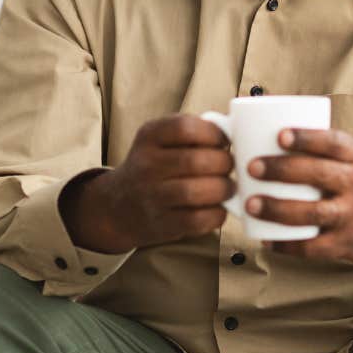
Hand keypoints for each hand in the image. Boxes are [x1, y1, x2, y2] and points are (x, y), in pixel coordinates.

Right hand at [61, 114, 235, 253]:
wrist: (118, 205)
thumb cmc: (154, 166)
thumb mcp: (160, 140)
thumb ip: (192, 133)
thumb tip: (234, 132)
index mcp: (149, 136)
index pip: (185, 128)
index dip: (213, 133)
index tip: (225, 140)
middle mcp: (146, 165)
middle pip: (196, 161)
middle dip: (224, 163)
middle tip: (230, 166)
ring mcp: (152, 196)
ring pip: (196, 192)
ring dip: (222, 189)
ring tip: (227, 187)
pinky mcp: (161, 224)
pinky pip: (197, 219)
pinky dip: (216, 213)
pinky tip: (218, 207)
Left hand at [245, 127, 352, 281]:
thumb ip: (332, 153)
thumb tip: (277, 134)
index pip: (334, 143)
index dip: (307, 138)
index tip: (281, 134)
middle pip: (317, 174)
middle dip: (280, 170)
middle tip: (252, 166)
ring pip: (311, 213)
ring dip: (277, 208)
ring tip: (251, 203)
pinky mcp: (350, 244)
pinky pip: (314, 247)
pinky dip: (288, 245)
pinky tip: (268, 240)